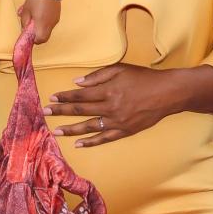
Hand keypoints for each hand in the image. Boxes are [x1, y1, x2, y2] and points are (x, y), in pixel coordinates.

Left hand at [19, 0, 60, 42]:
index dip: (34, 40)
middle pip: (45, 36)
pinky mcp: (57, 14)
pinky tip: (39, 12)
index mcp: (42, 23)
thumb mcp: (26, 10)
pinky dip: (45, 21)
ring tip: (34, 16)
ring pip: (48, 29)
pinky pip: (51, 22)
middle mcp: (50, 23)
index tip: (29, 35)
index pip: (40, 39)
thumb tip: (24, 30)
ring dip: (41, 27)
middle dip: (38, 35)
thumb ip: (24, 22)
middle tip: (31, 28)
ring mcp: (55, 19)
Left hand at [43, 64, 184, 146]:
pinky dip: (91, 141)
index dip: (65, 97)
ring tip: (55, 131)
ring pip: (89, 127)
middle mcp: (111, 107)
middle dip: (61, 111)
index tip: (52, 98)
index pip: (80, 95)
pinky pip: (104, 138)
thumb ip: (98, 76)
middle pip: (81, 110)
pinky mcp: (125, 131)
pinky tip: (78, 143)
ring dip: (71, 129)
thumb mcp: (120, 69)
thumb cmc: (143, 78)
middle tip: (45, 113)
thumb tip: (77, 82)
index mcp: (108, 90)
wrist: (167, 93)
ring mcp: (118, 121)